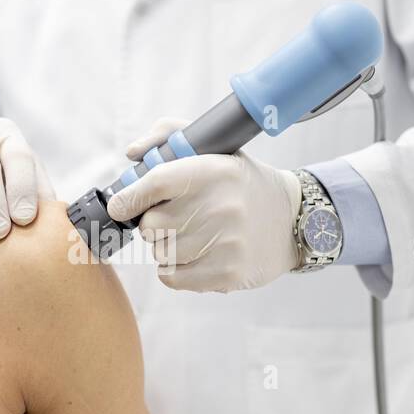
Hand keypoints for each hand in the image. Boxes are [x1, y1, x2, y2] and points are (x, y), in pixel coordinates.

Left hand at [106, 117, 302, 292]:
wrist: (292, 220)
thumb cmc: (241, 183)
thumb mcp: (214, 149)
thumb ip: (168, 136)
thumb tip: (132, 155)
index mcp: (215, 170)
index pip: (155, 183)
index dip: (129, 197)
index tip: (121, 205)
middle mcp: (221, 206)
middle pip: (151, 225)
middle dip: (154, 222)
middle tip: (175, 218)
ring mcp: (226, 243)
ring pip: (160, 252)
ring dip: (166, 246)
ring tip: (192, 235)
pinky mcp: (227, 274)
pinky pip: (172, 277)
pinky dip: (175, 269)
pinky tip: (195, 256)